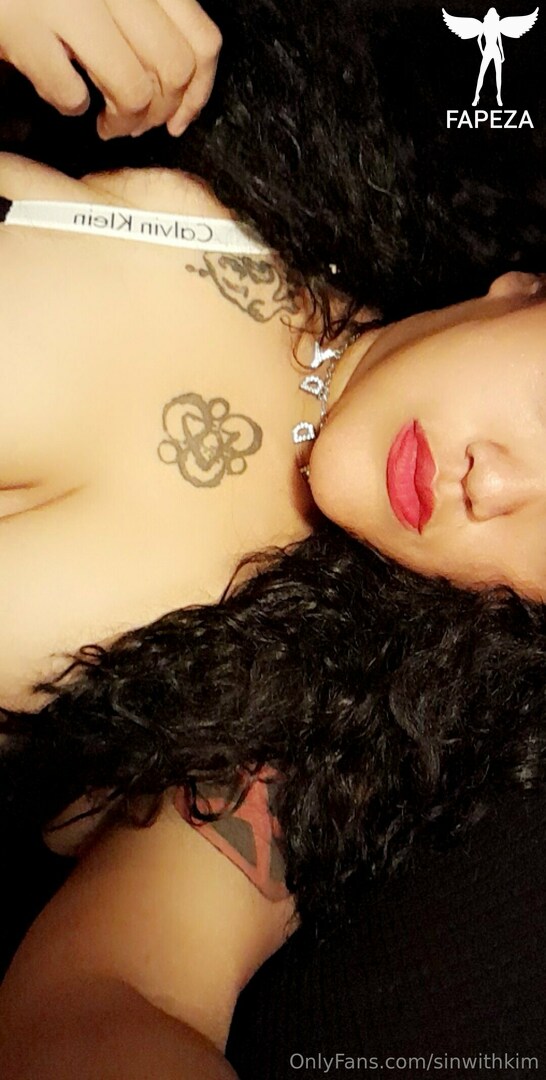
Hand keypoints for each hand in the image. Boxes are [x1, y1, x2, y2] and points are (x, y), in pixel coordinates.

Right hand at [0, 0, 221, 137]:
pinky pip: (71, 93)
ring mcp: (69, 2)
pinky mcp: (25, 27)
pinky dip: (71, 107)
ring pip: (133, 89)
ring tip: (106, 123)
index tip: (179, 118)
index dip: (197, 93)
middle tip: (135, 123)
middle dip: (158, 114)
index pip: (202, 42)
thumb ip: (153, 19)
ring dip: (122, 122)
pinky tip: (68, 98)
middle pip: (173, 72)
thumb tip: (185, 87)